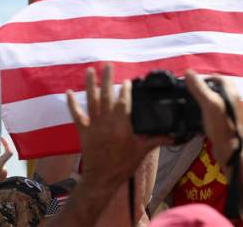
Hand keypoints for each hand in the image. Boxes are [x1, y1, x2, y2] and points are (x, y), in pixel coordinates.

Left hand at [66, 64, 168, 186]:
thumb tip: (173, 135)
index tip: (128, 80)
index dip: (126, 89)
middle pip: (106, 95)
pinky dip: (71, 103)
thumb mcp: (142, 151)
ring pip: (91, 100)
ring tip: (90, 70)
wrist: (102, 178)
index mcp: (121, 124)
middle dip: (107, 79)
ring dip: (90, 84)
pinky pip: (76, 114)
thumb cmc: (123, 165)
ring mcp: (93, 125)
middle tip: (108, 64)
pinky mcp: (83, 131)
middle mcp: (106, 121)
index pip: (124, 101)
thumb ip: (157, 139)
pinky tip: (68, 91)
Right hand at [184, 71, 242, 168]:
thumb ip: (199, 88)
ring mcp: (230, 111)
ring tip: (194, 104)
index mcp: (231, 92)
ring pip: (216, 99)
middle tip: (192, 93)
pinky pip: (216, 110)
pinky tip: (200, 115)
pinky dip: (207, 109)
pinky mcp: (227, 120)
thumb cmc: (221, 127)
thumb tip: (189, 73)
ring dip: (205, 99)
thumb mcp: (208, 104)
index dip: (205, 78)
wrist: (228, 150)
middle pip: (217, 88)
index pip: (218, 77)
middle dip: (204, 88)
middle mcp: (233, 100)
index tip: (193, 83)